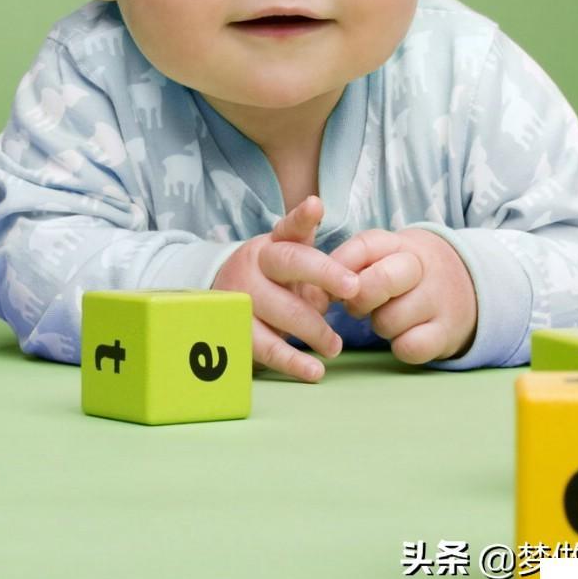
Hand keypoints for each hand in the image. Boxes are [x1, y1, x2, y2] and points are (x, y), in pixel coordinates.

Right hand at [211, 196, 359, 382]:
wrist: (222, 301)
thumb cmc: (271, 280)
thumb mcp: (288, 258)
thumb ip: (312, 251)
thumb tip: (327, 230)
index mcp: (270, 247)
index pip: (289, 229)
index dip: (303, 218)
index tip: (317, 207)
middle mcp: (253, 266)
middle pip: (288, 265)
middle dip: (325, 276)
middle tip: (355, 291)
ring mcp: (241, 298)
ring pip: (279, 310)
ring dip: (313, 329)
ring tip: (335, 346)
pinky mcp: (236, 331)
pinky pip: (266, 348)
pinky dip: (293, 362)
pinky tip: (314, 371)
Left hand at [328, 227, 477, 364]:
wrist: (468, 284)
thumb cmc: (403, 273)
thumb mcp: (380, 256)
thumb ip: (345, 265)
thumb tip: (310, 293)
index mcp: (396, 243)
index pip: (363, 247)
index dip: (337, 269)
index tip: (326, 288)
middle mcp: (420, 266)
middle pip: (380, 281)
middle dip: (359, 300)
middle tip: (357, 305)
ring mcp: (437, 298)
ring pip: (390, 320)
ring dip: (380, 325)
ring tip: (389, 316)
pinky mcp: (447, 331)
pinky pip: (410, 347)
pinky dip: (401, 347)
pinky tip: (405, 335)